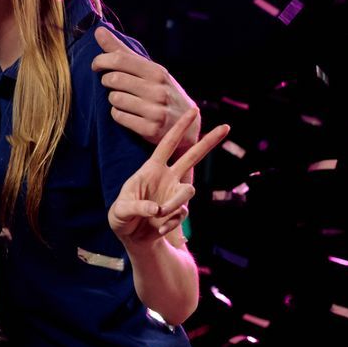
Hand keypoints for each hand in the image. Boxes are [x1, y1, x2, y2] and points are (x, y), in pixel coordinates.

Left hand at [92, 26, 196, 148]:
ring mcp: (155, 110)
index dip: (101, 60)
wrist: (187, 125)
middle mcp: (158, 90)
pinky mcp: (150, 129)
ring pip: (115, 99)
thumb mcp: (149, 70)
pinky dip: (117, 114)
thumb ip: (122, 51)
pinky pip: (118, 117)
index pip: (120, 59)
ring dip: (113, 98)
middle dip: (106, 80)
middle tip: (109, 83)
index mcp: (157, 72)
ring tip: (122, 98)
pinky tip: (126, 112)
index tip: (96, 65)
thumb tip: (98, 30)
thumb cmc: (162, 91)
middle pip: (114, 79)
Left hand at [109, 114, 229, 248]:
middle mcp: (167, 178)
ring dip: (174, 204)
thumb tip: (158, 208)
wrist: (130, 236)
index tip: (194, 110)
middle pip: (191, 156)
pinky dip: (170, 223)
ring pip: (188, 192)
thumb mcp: (121, 210)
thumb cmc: (121, 216)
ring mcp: (174, 194)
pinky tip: (157, 229)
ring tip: (158, 215)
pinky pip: (181, 214)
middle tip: (226, 127)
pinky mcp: (179, 211)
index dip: (179, 128)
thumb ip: (137, 207)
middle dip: (208, 142)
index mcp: (151, 169)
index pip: (167, 144)